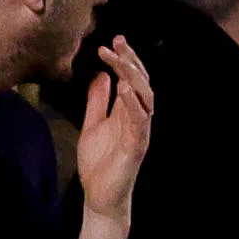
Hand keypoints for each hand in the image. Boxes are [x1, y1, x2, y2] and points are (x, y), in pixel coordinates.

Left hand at [71, 42, 154, 217]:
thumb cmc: (99, 163)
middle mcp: (138, 118)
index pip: (131, 79)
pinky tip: (125, 88)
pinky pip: (140, 121)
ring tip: (121, 60)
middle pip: (141, 83)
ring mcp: (139, 132)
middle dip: (131, 61)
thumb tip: (101, 74)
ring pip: (145, 99)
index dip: (123, 60)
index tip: (111, 43)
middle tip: (118, 42)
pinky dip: (134, 103)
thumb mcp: (92, 124)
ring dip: (134, 77)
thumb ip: (97, 101)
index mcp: (127, 112)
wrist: (99, 196)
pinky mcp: (137, 147)